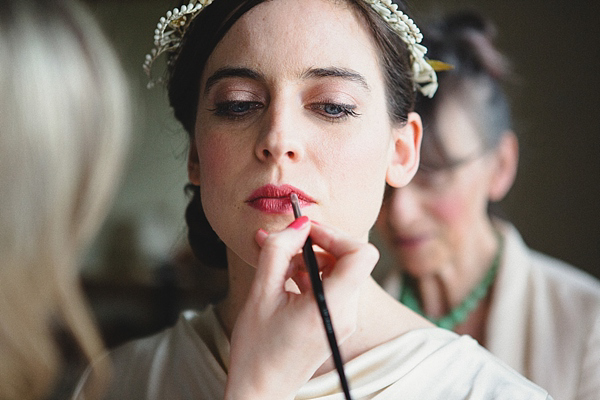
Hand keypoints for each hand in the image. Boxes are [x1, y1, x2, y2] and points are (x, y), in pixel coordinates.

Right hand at [224, 217, 378, 399]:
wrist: (260, 390)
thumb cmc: (256, 348)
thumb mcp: (261, 293)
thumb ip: (278, 251)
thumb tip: (299, 224)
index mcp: (331, 305)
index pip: (361, 254)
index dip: (335, 235)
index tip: (306, 232)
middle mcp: (346, 313)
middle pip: (350, 259)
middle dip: (317, 244)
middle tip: (285, 242)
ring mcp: (344, 319)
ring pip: (340, 271)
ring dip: (311, 259)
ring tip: (279, 264)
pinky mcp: (336, 322)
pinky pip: (332, 287)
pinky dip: (311, 275)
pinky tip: (285, 279)